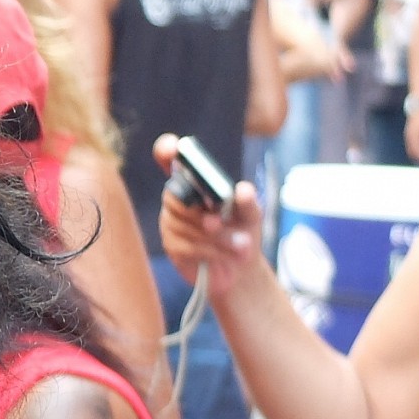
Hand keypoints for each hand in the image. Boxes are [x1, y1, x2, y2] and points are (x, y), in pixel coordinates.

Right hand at [153, 134, 264, 299]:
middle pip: (176, 197)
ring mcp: (171, 223)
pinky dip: (211, 250)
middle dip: (201, 211)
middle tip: (220, 221)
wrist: (240, 272)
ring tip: (242, 246)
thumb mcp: (251, 217)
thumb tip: (243, 189)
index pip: (173, 162)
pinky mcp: (172, 246)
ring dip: (217, 236)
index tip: (172, 147)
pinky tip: (227, 254)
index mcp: (196, 185)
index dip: (167, 151)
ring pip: (186, 225)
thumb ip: (248, 203)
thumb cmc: (242, 234)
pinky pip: (187, 245)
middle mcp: (178, 200)